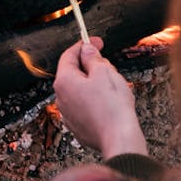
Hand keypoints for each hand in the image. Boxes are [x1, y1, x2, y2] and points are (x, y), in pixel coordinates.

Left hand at [53, 37, 146, 158]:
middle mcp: (61, 98)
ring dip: (94, 83)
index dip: (83, 45)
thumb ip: (93, 58)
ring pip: (80, 90)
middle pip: (73, 73)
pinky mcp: (77, 126)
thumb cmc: (112, 106)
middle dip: (91, 66)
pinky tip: (110, 103)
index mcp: (64, 81)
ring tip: (114, 87)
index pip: (68, 56)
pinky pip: (84, 106)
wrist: (119, 139)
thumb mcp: (104, 72)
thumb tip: (86, 51)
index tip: (96, 41)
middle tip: (110, 66)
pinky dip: (94, 100)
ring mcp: (68, 114)